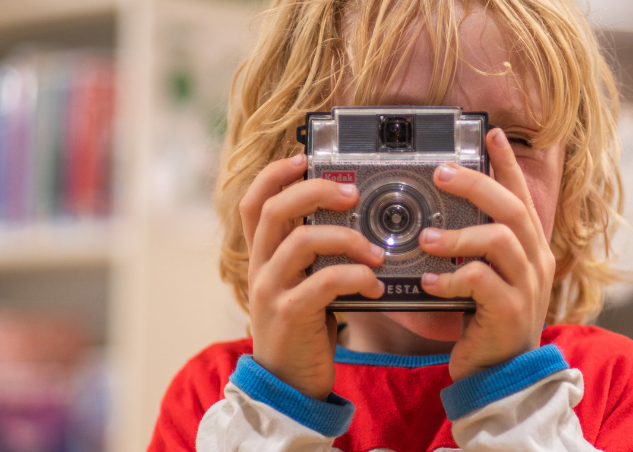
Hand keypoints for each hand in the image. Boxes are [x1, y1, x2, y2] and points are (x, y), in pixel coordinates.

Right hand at [240, 154, 384, 399]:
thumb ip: (316, 257)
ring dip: (348, 239)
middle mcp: (260, 268)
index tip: (304, 157)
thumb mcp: (304, 285)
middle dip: (316, 191)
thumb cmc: (304, 330)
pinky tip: (376, 287)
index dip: (275, 174)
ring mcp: (271, 290)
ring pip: (303, 240)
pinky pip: (325, 281)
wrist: (288, 386)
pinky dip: (357, 277)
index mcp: (263, 257)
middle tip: (353, 193)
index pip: (254, 202)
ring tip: (377, 252)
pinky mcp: (290, 314)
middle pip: (275, 210)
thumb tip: (354, 223)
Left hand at [419, 128, 555, 380]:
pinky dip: (451, 278)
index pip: (521, 196)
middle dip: (476, 184)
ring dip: (458, 235)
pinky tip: (429, 282)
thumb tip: (434, 221)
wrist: (502, 375)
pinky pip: (481, 282)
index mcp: (529, 249)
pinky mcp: (510, 311)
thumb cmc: (486, 322)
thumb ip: (471, 251)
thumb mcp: (483, 278)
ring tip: (426, 239)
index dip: (507, 163)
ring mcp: (526, 286)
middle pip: (511, 208)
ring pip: (499, 240)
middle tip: (442, 173)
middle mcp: (534, 261)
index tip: (490, 133)